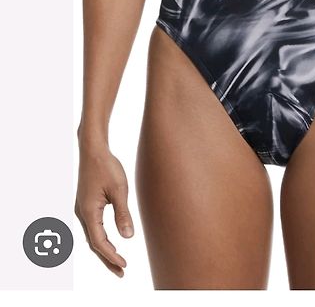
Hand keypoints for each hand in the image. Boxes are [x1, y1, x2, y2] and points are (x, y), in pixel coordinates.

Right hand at [74, 141, 134, 276]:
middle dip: (107, 258)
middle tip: (121, 272)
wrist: (93, 149)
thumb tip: (127, 237)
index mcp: (88, 212)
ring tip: (118, 261)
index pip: (99, 242)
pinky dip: (100, 237)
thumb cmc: (107, 166)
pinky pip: (92, 227)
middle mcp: (81, 213)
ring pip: (92, 236)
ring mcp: (81, 208)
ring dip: (104, 249)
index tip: (124, 265)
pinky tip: (109, 240)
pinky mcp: (85, 204)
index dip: (111, 255)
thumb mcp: (119, 190)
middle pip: (94, 243)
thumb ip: (123, 214)